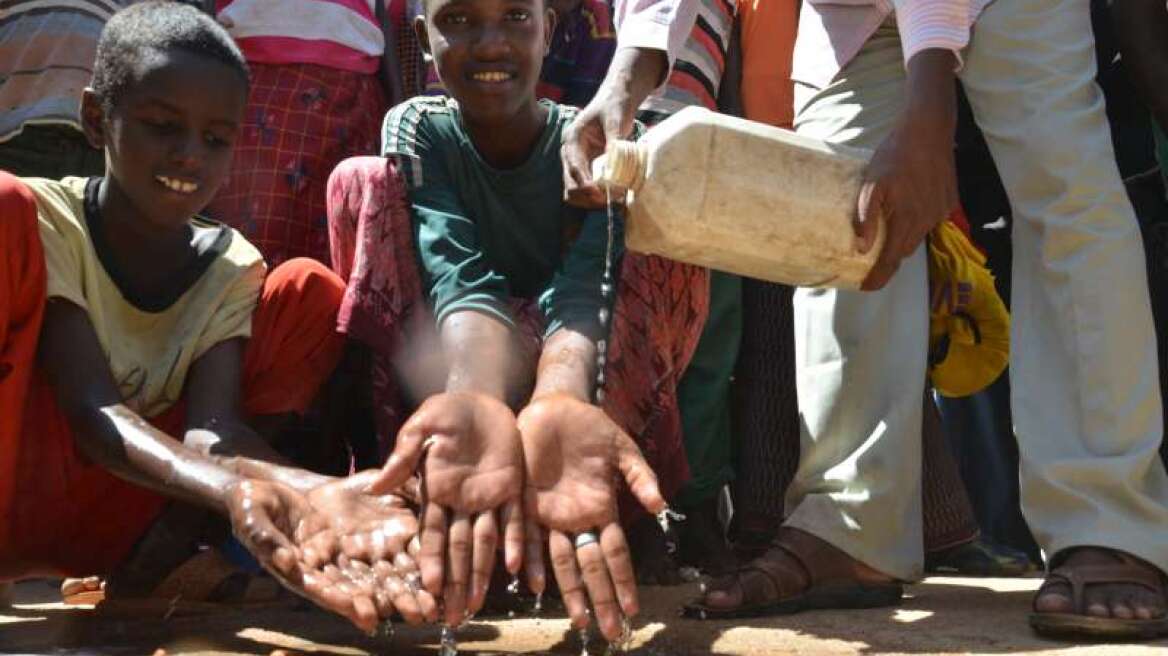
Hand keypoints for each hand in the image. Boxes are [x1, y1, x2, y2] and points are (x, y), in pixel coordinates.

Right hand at [225, 478, 430, 632]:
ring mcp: (344, 555)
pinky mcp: (359, 537)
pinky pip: (384, 550)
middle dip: (387, 603)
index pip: (324, 590)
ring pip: (378, 576)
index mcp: (297, 570)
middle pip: (359, 591)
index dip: (345, 603)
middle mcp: (326, 569)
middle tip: (414, 616)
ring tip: (429, 606)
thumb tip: (286, 562)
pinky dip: (404, 562)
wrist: (272, 489)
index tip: (367, 615)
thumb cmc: (253, 507)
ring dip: (403, 592)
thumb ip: (267, 541)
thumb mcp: (254, 519)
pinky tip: (426, 574)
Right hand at [368, 392, 524, 625]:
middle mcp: (462, 502)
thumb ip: (405, 456)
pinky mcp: (513, 488)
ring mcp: (489, 498)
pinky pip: (518, 520)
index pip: (433, 533)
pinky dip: (519, 543)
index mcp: (437, 490)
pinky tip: (519, 569)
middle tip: (455, 615)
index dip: (432, 561)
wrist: (483, 396)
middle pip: (459, 548)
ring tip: (480, 604)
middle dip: (456, 581)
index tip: (430, 588)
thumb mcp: (422, 427)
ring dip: (484, 573)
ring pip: (487, 543)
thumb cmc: (447, 411)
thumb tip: (379, 486)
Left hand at [518, 394, 665, 640]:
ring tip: (578, 619)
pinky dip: (530, 557)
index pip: (615, 554)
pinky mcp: (526, 501)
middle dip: (601, 598)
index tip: (632, 609)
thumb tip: (660, 505)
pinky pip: (527, 534)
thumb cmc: (592, 429)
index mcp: (602, 509)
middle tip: (610, 631)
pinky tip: (531, 582)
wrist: (556, 408)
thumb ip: (640, 477)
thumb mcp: (622, 451)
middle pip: (591, 566)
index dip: (623, 581)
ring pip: (560, 560)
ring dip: (569, 590)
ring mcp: (550, 514)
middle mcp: (577, 519)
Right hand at [562, 87, 638, 208]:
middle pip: (570, 183)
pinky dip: (596, 197)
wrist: (616, 101)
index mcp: (572, 139)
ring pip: (575, 191)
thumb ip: (613, 139)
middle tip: (607, 201)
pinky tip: (611, 199)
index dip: (583, 182)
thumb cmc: (614, 106)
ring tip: (611, 202)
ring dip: (590, 201)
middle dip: (586, 196)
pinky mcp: (588, 168)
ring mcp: (578, 162)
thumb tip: (613, 160)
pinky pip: (587, 188)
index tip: (596, 193)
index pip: (573, 166)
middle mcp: (571, 153)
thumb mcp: (614, 120)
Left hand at [856, 50, 957, 290]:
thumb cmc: (896, 155)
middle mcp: (927, 220)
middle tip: (871, 257)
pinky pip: (930, 219)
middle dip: (889, 257)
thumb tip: (861, 247)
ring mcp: (941, 211)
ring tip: (888, 228)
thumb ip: (866, 217)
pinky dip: (917, 219)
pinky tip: (908, 204)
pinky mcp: (949, 200)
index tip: (867, 287)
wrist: (929, 129)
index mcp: (906, 220)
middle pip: (904, 250)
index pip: (891, 260)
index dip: (878, 277)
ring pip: (918, 234)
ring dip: (903, 236)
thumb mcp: (872, 184)